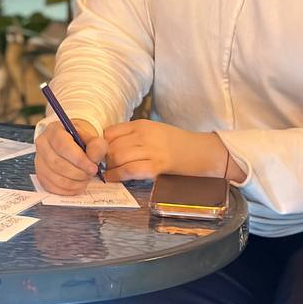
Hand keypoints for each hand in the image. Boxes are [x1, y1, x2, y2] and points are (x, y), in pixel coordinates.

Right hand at [35, 119, 105, 193]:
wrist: (72, 145)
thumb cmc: (80, 141)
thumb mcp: (91, 138)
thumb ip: (96, 146)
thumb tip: (93, 158)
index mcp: (54, 131)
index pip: (63, 146)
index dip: (79, 160)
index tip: (93, 168)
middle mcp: (42, 144)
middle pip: (57, 164)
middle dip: (78, 173)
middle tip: (90, 174)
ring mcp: (39, 160)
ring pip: (55, 177)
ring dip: (74, 183)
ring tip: (85, 179)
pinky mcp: (40, 175)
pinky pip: (52, 187)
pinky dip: (67, 190)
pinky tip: (77, 185)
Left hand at [102, 120, 227, 181]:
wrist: (202, 151)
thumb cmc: (178, 143)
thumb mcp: (153, 131)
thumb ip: (133, 136)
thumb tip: (111, 146)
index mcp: (141, 124)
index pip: (110, 132)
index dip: (101, 144)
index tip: (100, 153)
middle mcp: (143, 134)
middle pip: (111, 146)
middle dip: (103, 158)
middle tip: (103, 166)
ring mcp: (151, 149)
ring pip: (117, 157)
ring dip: (109, 168)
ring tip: (107, 173)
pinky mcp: (157, 165)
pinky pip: (129, 170)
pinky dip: (117, 176)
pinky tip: (113, 179)